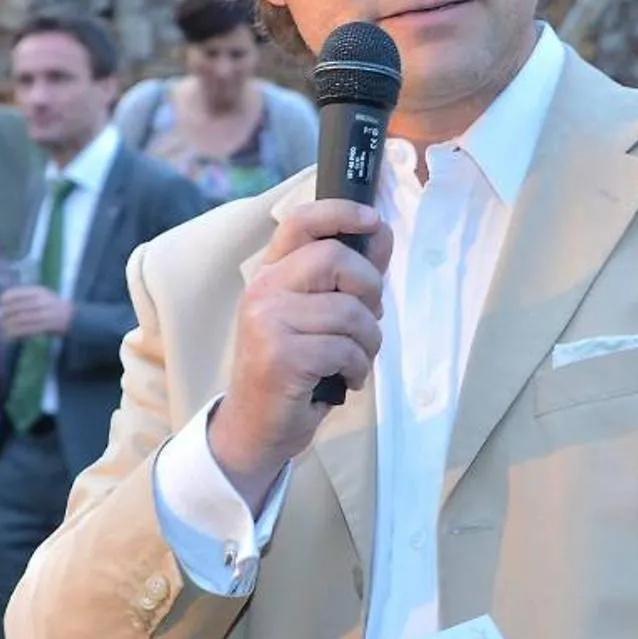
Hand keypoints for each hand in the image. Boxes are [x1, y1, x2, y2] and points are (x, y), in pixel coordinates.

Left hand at [0, 285, 72, 340]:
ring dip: (7, 326)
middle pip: (15, 307)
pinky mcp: (45, 326)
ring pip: (19, 319)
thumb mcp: (42, 296)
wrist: (73, 317)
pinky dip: (14, 334)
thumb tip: (2, 306)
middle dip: (3, 315)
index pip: (15, 293)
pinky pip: (25, 329)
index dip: (4, 299)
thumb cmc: (53, 306)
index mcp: (38, 291)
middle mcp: (41, 301)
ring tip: (1, 329)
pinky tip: (8, 336)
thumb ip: (25, 299)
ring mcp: (44, 313)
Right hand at [207, 198, 390, 503]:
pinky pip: (345, 348)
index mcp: (271, 273)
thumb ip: (348, 276)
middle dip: (369, 288)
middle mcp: (262, 290)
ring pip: (349, 310)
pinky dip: (358, 367)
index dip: (340, 212)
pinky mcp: (280, 356)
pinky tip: (344, 379)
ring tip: (354, 359)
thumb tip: (380, 233)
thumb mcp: (318, 315)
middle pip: (334, 258)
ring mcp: (267, 322)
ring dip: (368, 341)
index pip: (299, 221)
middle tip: (369, 318)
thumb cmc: (294, 367)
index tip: (373, 221)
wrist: (257, 426)